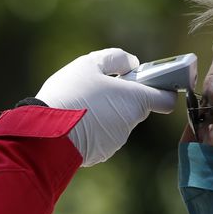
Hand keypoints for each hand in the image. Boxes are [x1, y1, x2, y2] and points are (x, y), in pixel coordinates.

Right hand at [35, 48, 176, 165]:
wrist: (46, 133)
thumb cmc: (70, 94)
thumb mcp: (90, 64)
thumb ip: (116, 59)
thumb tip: (131, 64)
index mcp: (135, 99)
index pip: (166, 100)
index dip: (161, 90)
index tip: (147, 83)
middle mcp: (130, 122)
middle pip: (136, 108)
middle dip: (122, 98)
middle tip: (98, 89)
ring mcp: (116, 141)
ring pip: (117, 122)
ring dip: (105, 113)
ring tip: (80, 105)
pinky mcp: (101, 154)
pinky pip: (102, 137)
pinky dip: (93, 129)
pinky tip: (74, 122)